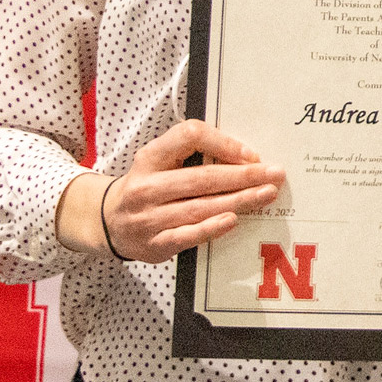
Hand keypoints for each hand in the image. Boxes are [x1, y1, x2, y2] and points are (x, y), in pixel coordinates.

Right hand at [94, 119, 284, 261]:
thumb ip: (193, 154)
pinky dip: (211, 228)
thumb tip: (246, 157)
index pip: (188, 137)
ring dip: (238, 200)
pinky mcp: (153, 244)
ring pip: (199, 207)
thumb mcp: (160, 161)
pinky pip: (187, 235)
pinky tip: (233, 220)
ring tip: (266, 194)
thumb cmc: (148, 186)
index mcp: (150, 158)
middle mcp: (145, 187)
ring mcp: (147, 217)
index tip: (251, 154)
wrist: (107, 221)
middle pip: (201, 177)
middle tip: (274, 174)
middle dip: (243, 176)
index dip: (223, 143)